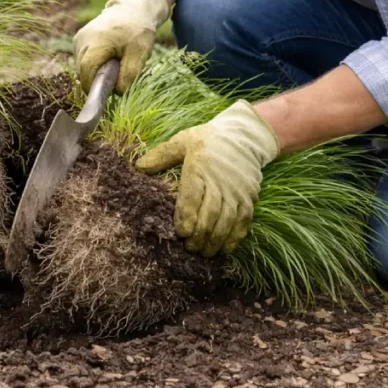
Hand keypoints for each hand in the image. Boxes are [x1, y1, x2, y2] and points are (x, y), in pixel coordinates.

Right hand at [73, 0, 170, 93]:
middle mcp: (82, 39)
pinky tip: (106, 58)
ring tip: (112, 64)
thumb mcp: (139, 54)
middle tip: (114, 78)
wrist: (132, 9)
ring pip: (80, 66)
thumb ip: (129, 74)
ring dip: (94, 71)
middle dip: (96, 79)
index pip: (87, 70)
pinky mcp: (78, 39)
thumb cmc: (137, 31)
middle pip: (82, 70)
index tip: (106, 93)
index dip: (93, 85)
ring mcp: (78, 39)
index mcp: (97, 41)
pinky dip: (92, 64)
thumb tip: (117, 92)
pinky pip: (82, 59)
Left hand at [136, 100, 279, 256]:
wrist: (244, 135)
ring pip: (228, 219)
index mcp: (200, 165)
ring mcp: (238, 189)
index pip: (194, 194)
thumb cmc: (207, 140)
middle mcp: (221, 179)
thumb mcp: (183, 140)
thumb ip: (162, 155)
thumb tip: (138, 167)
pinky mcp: (249, 197)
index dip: (187, 215)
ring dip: (216, 239)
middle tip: (189, 248)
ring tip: (204, 252)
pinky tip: (224, 248)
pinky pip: (244, 220)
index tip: (181, 232)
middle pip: (211, 212)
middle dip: (200, 234)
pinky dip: (234, 237)